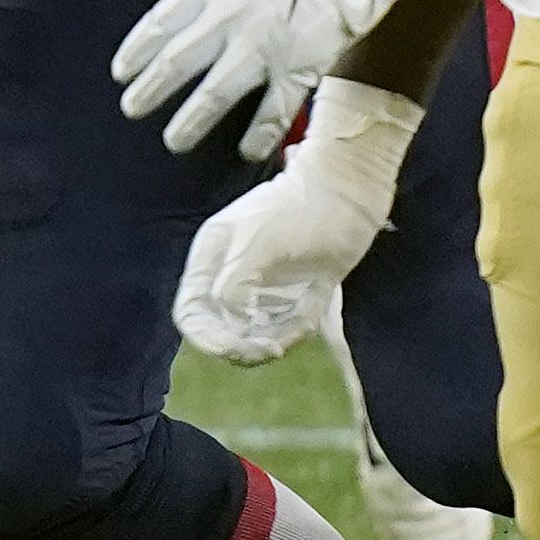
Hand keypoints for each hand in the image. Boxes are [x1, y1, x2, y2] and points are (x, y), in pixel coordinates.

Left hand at [116, 0, 428, 160]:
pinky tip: (249, 151)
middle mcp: (223, 19)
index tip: (121, 71)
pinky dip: (259, 134)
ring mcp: (258, 46)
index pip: (157, 26)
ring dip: (190, 123)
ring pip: (211, 97)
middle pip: (173, 65)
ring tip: (174, 141)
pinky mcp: (299, 67)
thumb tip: (211, 3)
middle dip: (148, 92)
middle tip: (132, 108)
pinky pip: (272, 112)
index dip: (136, 52)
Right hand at [174, 80, 421, 363]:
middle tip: (272, 349)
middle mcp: (232, 275)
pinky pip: (288, 325)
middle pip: (220, 328)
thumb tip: (228, 320)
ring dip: (275, 338)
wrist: (348, 190)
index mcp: (212, 260)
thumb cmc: (300, 210)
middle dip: (242, 346)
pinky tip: (315, 309)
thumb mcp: (258, 244)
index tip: (240, 348)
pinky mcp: (296, 290)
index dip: (208, 338)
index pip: (191, 313)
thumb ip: (233, 283)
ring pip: (255, 332)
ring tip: (301, 323)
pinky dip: (298, 328)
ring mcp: (265, 284)